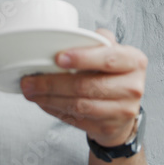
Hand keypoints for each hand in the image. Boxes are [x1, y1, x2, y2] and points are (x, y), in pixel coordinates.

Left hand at [20, 29, 146, 145]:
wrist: (124, 108)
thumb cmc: (113, 74)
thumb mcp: (112, 52)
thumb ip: (97, 42)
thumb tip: (69, 36)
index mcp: (134, 62)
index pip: (108, 59)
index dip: (82, 58)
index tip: (58, 58)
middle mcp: (132, 87)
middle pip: (87, 86)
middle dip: (53, 83)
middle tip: (29, 80)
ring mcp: (122, 110)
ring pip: (79, 105)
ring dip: (49, 99)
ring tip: (31, 92)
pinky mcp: (108, 128)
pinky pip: (76, 119)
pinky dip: (55, 110)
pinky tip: (43, 102)